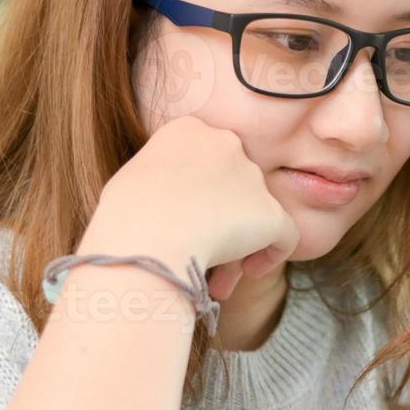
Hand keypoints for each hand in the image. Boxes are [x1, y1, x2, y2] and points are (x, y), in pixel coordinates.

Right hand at [93, 114, 299, 301]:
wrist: (143, 238)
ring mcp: (251, 176)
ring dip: (240, 244)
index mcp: (188, 130)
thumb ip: (160, 177)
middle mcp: (225, 143)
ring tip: (219, 279)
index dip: (202, 193)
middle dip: (223, 219)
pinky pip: (285, 235)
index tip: (188, 218)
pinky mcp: (270, 212)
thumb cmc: (125, 217)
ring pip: (255, 213)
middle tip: (204, 250)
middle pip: (233, 186)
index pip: (208, 161)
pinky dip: (272, 254)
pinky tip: (250, 271)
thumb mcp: (132, 181)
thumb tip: (168, 197)